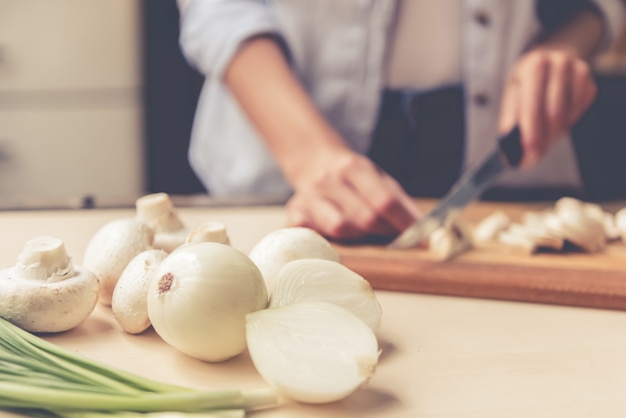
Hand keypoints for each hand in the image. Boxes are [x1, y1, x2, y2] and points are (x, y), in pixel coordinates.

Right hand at [285, 150, 420, 240]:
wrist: (314, 163)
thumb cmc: (353, 179)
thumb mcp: (379, 179)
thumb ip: (402, 204)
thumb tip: (428, 230)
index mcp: (353, 167)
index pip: (385, 200)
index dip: (406, 224)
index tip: (424, 240)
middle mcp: (328, 179)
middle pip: (365, 218)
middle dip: (385, 232)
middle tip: (392, 235)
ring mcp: (309, 196)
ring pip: (341, 228)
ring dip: (359, 236)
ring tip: (362, 230)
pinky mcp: (294, 213)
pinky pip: (315, 236)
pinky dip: (328, 239)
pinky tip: (334, 234)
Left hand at [499, 48, 596, 166]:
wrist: (550, 56)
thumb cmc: (526, 80)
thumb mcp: (512, 93)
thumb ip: (510, 121)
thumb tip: (509, 152)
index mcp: (534, 66)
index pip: (533, 106)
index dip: (530, 134)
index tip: (527, 156)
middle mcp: (559, 64)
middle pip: (553, 115)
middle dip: (542, 141)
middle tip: (532, 157)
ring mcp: (578, 72)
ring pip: (566, 117)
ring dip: (552, 136)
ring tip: (540, 140)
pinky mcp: (589, 83)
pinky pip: (577, 114)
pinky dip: (564, 125)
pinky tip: (554, 122)